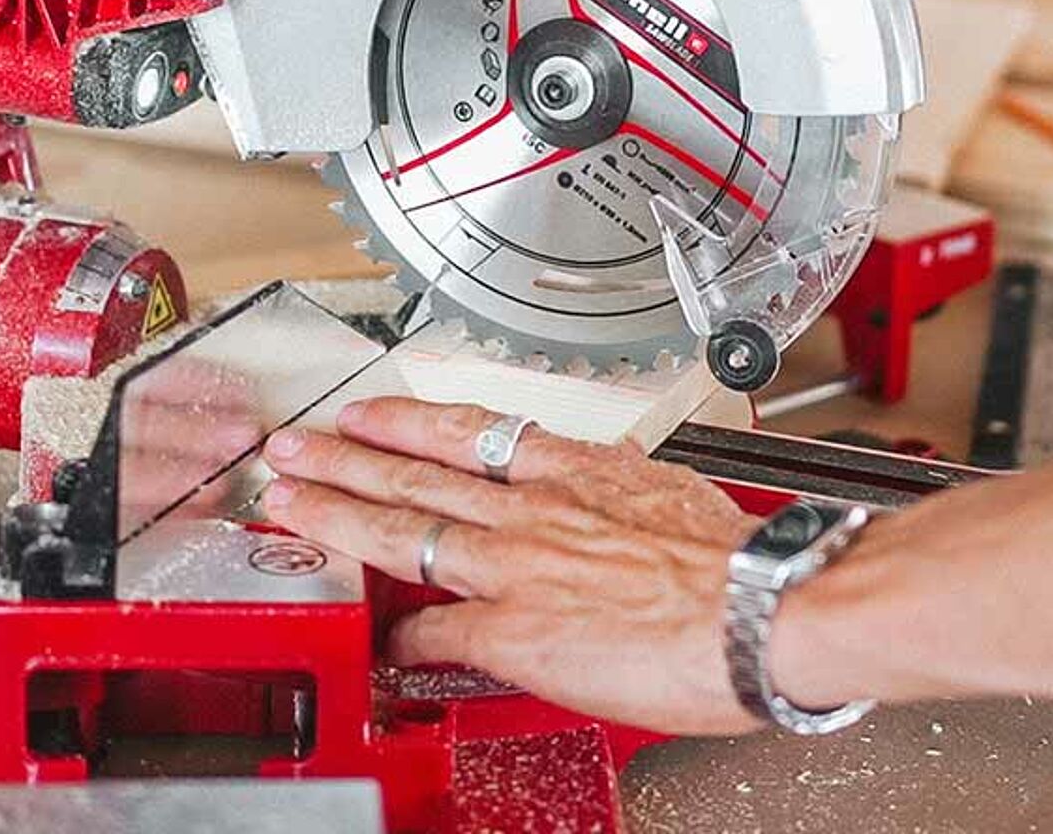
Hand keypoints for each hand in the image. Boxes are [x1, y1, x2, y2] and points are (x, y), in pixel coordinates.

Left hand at [259, 397, 764, 735]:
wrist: (762, 607)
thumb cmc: (741, 562)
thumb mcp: (676, 495)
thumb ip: (628, 491)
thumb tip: (620, 491)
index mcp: (581, 469)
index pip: (477, 434)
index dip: (414, 422)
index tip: (376, 415)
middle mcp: (538, 508)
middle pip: (419, 471)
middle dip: (348, 454)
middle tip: (296, 443)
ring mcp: (518, 564)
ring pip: (404, 529)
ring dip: (337, 513)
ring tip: (291, 500)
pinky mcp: (514, 629)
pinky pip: (435, 629)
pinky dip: (398, 634)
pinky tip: (374, 639)